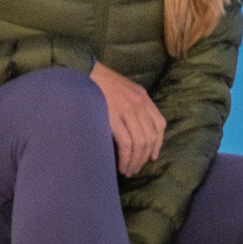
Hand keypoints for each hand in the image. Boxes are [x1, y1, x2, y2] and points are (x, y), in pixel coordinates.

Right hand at [91, 60, 165, 176]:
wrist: (83, 73)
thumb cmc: (99, 83)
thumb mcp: (123, 89)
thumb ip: (132, 104)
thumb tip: (134, 130)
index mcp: (142, 96)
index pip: (159, 124)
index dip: (158, 144)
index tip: (152, 156)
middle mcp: (139, 103)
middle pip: (150, 137)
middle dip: (143, 157)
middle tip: (135, 169)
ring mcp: (127, 110)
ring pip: (140, 143)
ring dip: (135, 161)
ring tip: (128, 171)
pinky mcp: (114, 117)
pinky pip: (126, 143)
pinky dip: (126, 158)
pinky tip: (121, 165)